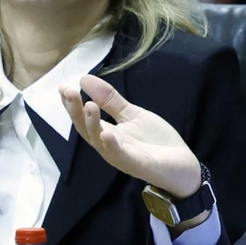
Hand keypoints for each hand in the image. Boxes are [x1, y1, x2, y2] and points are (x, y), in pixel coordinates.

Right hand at [60, 75, 197, 197]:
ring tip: (89, 105)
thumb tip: (85, 79)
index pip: (84, 119)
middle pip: (87, 130)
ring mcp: (122, 157)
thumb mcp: (132, 114)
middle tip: (68, 92)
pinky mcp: (138, 165)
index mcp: (107, 134)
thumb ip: (111, 100)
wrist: (183, 165)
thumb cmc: (155, 141)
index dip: (72, 105)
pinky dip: (113, 146)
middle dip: (76, 112)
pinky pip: (122, 156)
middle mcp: (109, 146)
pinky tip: (106, 133)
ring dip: (93, 124)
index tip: (62, 88)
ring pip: (100, 142)